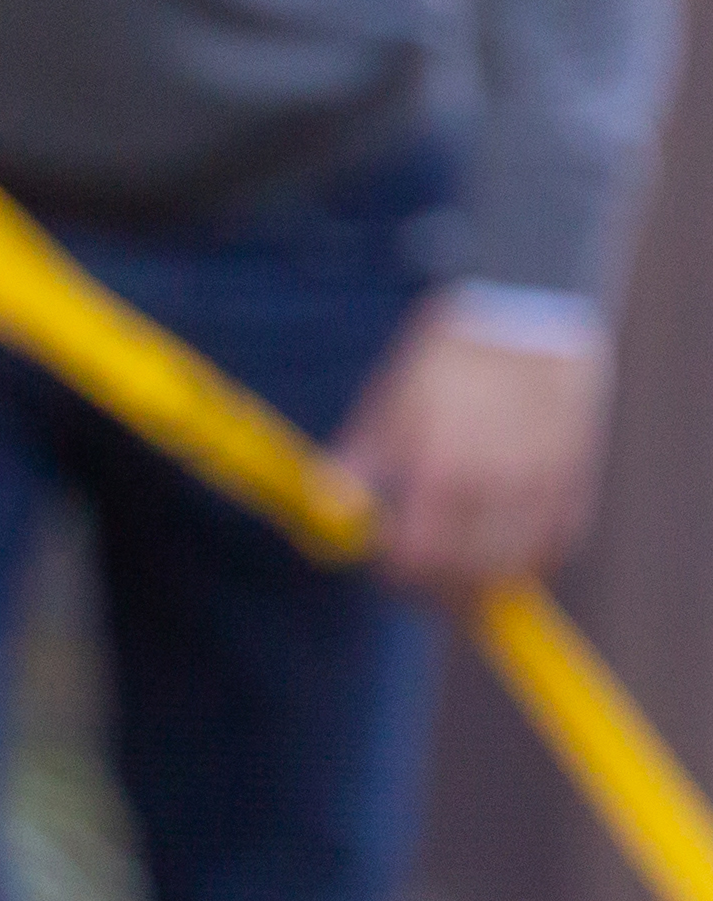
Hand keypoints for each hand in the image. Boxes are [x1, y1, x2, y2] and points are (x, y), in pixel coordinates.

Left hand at [332, 299, 611, 602]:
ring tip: (460, 574)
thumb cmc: (442, 364)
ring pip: (515, 565)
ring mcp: (541, 480)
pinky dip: (533, 558)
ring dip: (484, 582)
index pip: (419, 557)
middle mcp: (494, 479)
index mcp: (441, 465)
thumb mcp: (385, 408)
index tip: (389, 570)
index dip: (399, 576)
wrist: (522, 311)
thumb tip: (326, 514)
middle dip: (438, 589)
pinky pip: (559, 541)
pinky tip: (505, 551)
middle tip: (422, 581)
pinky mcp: (575, 474)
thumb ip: (355, 466)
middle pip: (468, 573)